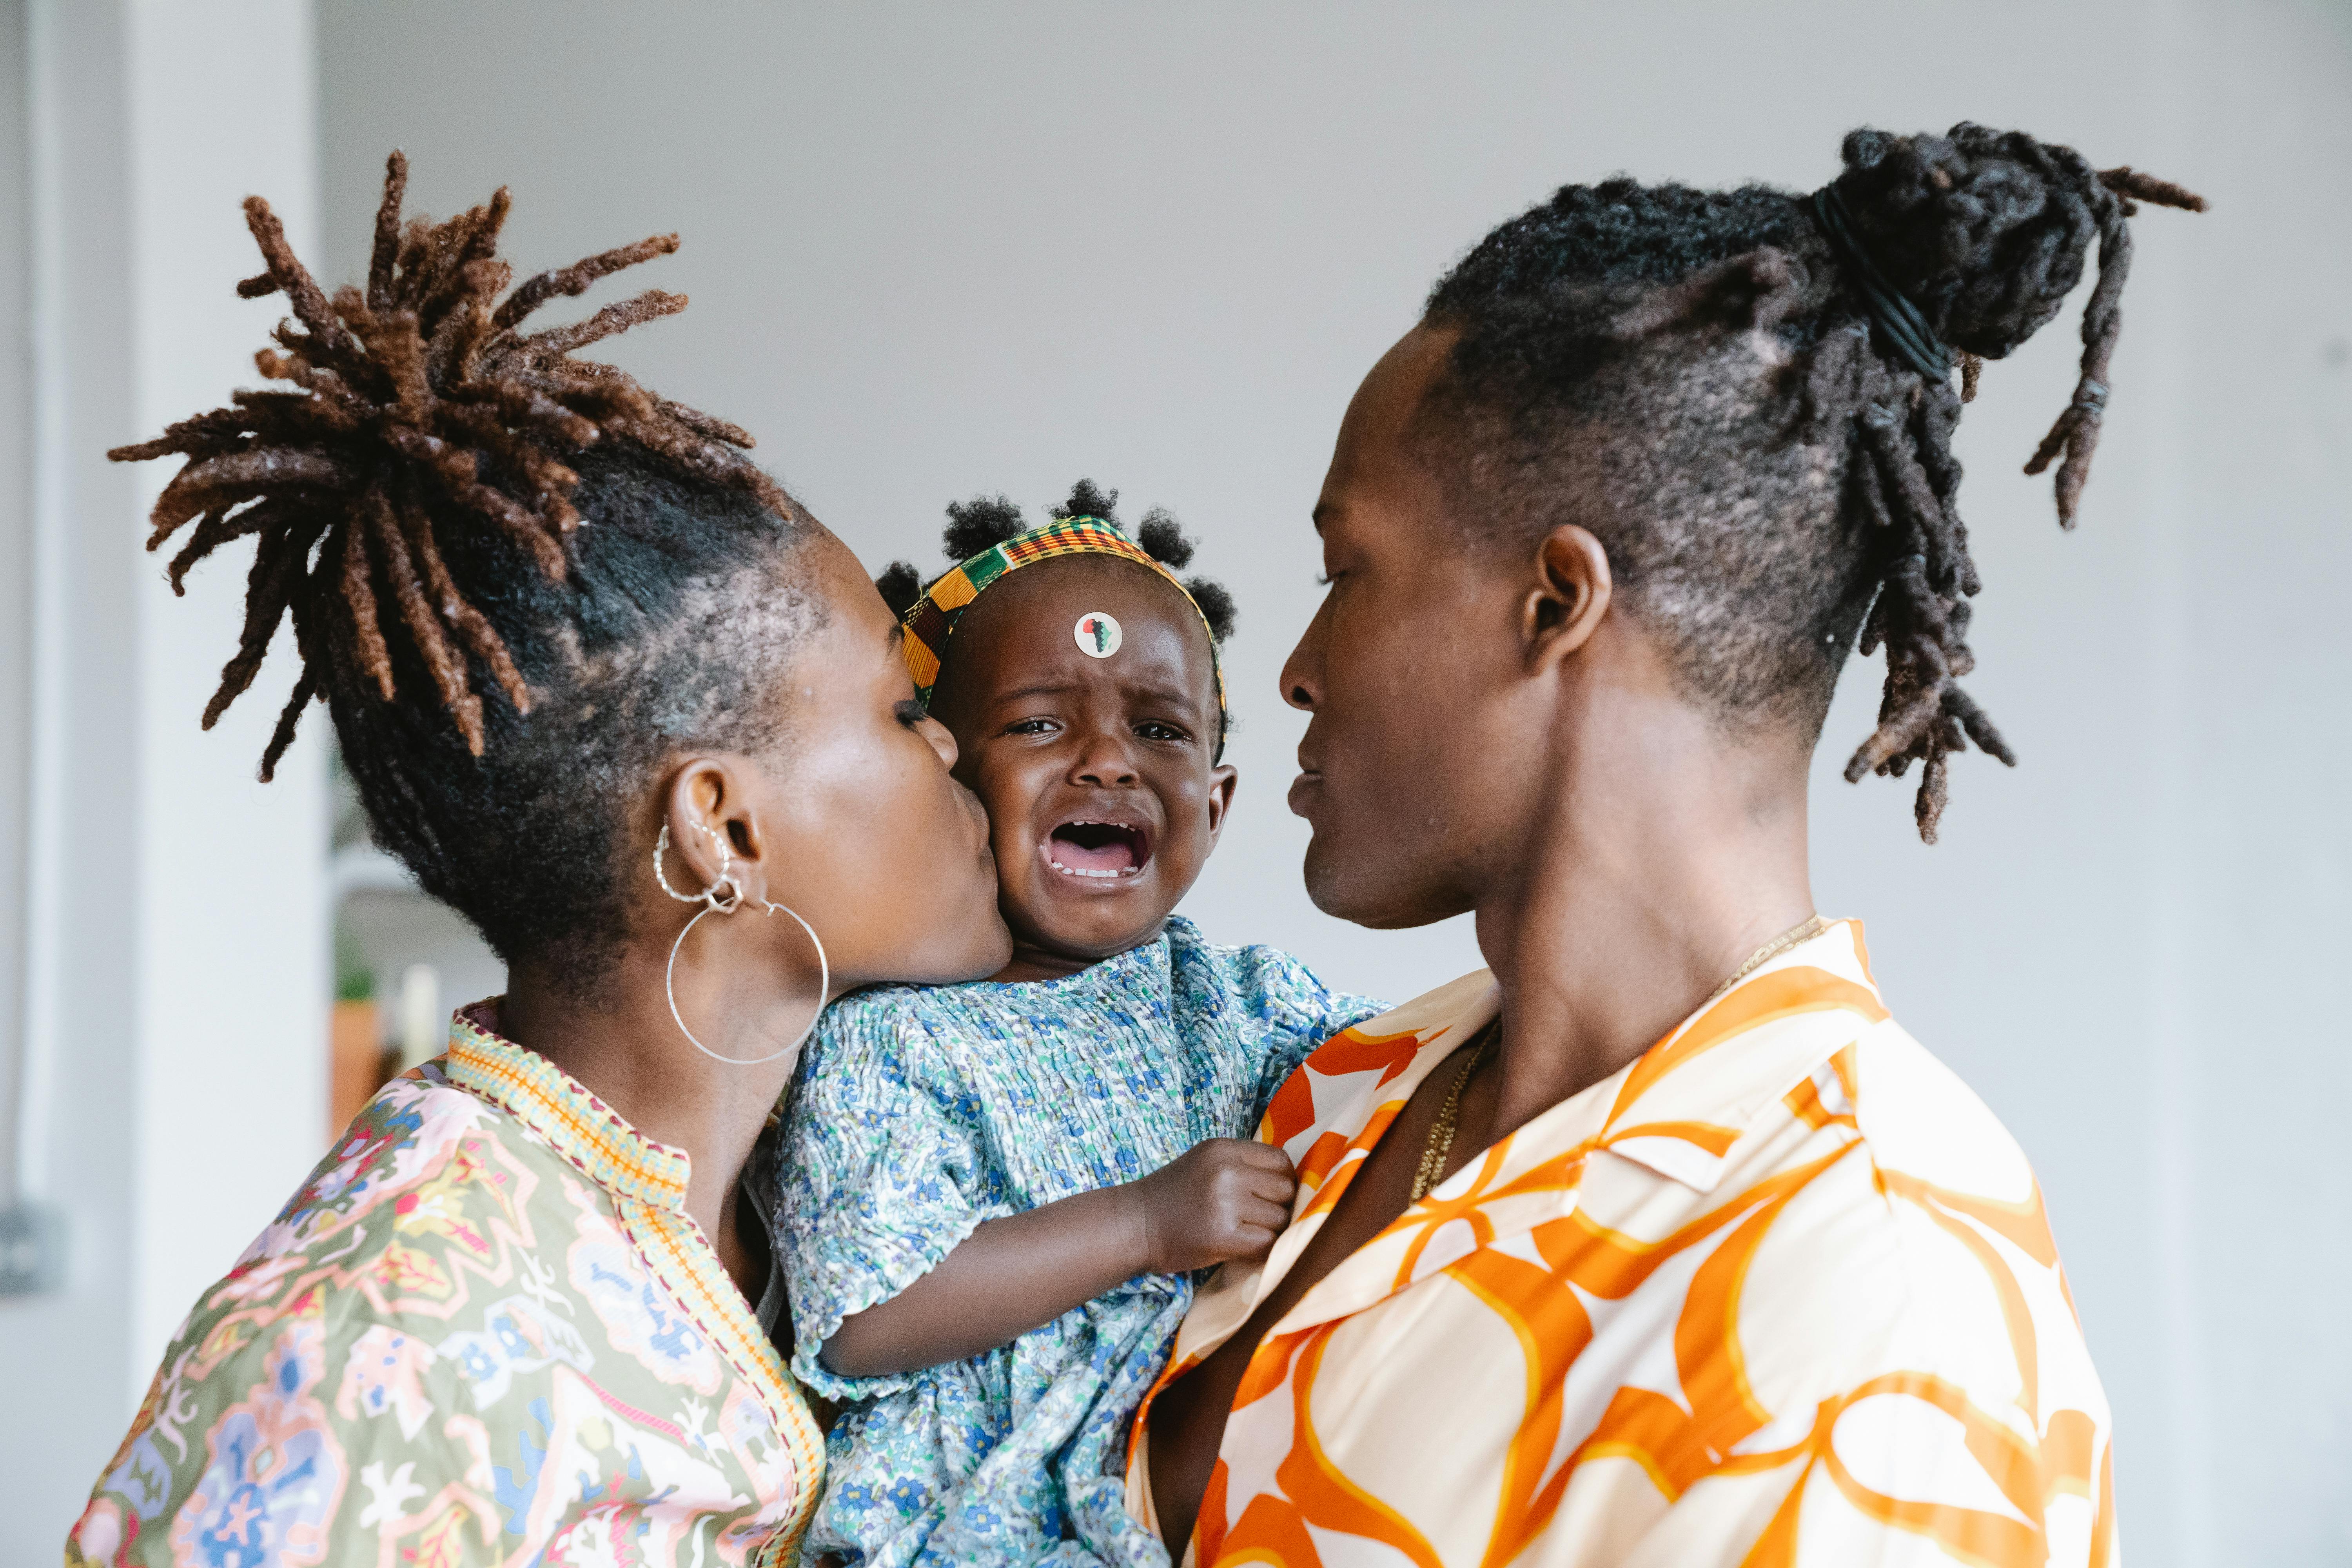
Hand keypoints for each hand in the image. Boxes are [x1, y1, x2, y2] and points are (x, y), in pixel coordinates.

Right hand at [1128, 1139, 1297, 1274]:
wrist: (1134, 1225)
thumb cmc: (1172, 1196)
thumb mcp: (1206, 1164)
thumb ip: (1243, 1166)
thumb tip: (1291, 1184)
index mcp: (1224, 1149)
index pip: (1280, 1159)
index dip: (1284, 1180)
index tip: (1273, 1196)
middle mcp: (1227, 1171)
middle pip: (1285, 1189)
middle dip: (1280, 1207)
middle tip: (1259, 1219)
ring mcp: (1225, 1203)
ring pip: (1280, 1219)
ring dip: (1270, 1231)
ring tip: (1247, 1234)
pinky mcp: (1223, 1236)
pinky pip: (1266, 1243)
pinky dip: (1261, 1250)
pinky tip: (1244, 1249)